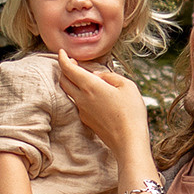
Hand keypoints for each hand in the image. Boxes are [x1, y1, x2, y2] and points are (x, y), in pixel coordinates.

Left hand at [58, 51, 153, 166]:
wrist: (128, 141)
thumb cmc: (131, 112)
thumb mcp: (127, 86)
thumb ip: (110, 76)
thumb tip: (99, 76)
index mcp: (90, 86)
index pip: (68, 68)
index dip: (63, 58)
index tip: (62, 52)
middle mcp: (82, 98)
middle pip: (63, 80)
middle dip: (65, 69)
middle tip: (73, 63)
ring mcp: (82, 110)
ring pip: (69, 92)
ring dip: (71, 82)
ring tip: (84, 78)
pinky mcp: (86, 120)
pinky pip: (78, 103)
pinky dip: (80, 94)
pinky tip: (93, 94)